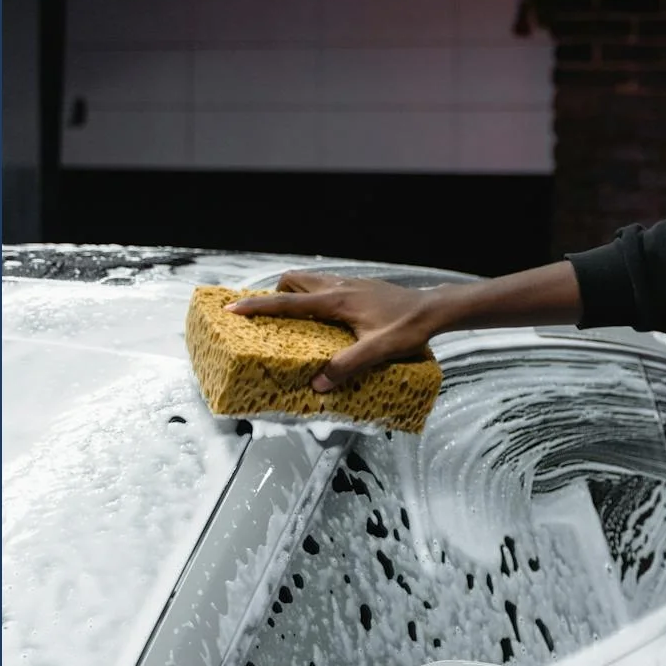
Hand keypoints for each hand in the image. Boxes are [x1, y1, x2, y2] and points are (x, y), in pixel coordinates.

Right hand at [225, 271, 440, 391]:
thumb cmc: (408, 328)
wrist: (434, 309)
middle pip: (294, 282)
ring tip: (293, 320)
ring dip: (296, 295)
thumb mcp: (378, 350)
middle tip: (268, 318)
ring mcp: (350, 285)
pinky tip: (325, 320)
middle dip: (275, 295)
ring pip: (310, 281)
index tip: (231, 309)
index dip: (258, 306)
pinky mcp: (360, 288)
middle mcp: (339, 287)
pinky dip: (315, 297)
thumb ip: (348, 366)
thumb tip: (318, 384)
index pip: (288, 302)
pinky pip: (326, 287)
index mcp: (337, 301)